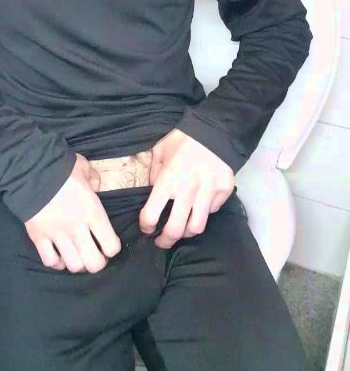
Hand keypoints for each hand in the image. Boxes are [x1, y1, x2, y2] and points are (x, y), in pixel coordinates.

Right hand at [24, 154, 120, 272]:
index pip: (111, 246)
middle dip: (97, 262)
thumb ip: (95, 180)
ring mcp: (57, 235)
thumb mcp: (85, 169)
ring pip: (73, 266)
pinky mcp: (38, 238)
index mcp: (93, 212)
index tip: (108, 242)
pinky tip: (59, 254)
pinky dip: (56, 262)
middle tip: (95, 254)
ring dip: (78, 263)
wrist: (30, 170)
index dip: (112, 248)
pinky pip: (50, 261)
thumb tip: (96, 187)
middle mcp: (77, 229)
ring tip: (77, 254)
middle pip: (94, 264)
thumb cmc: (61, 168)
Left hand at [139, 129, 233, 247]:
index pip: (151, 215)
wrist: (216, 129)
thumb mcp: (160, 149)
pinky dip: (204, 214)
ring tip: (181, 230)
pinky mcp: (224, 192)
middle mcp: (188, 190)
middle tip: (161, 241)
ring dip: (186, 233)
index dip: (146, 226)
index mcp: (168, 180)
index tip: (146, 227)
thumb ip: (154, 172)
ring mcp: (208, 193)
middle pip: (175, 230)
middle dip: (165, 241)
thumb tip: (152, 190)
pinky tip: (198, 207)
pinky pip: (212, 212)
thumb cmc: (184, 138)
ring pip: (196, 228)